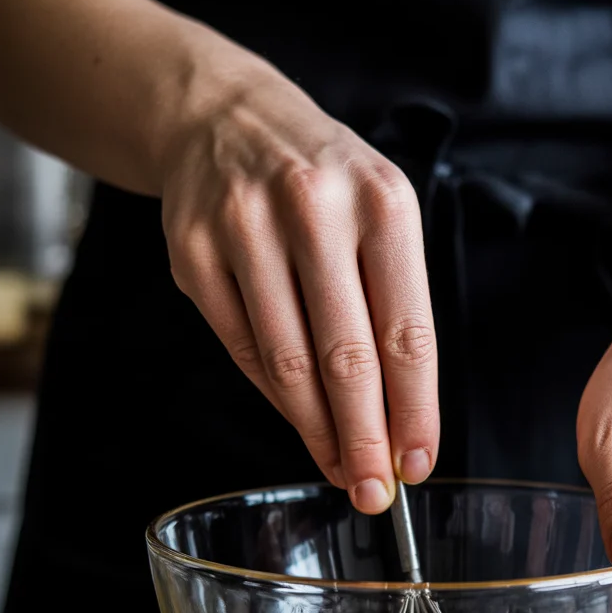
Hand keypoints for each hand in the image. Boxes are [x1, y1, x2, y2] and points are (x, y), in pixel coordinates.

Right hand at [160, 60, 436, 512]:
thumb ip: (393, 312)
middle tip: (373, 494)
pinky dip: (276, 397)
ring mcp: (244, 229)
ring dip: (317, 431)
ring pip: (288, 363)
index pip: (407, 332)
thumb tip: (399, 423)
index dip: (415, 410)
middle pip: (346, 358)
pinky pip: (242, 349)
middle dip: (365, 439)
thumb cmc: (324, 185)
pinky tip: (301, 422)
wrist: (225, 118)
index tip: (418, 464)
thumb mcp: (381, 218)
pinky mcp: (193, 253)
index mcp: (382, 203)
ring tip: (340, 469)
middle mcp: (313, 210)